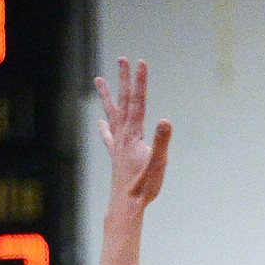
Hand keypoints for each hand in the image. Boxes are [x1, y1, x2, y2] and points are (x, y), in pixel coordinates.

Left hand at [95, 58, 170, 204]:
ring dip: (107, 96)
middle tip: (122, 59)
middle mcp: (123, 136)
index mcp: (133, 135)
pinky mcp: (116, 156)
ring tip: (98, 79)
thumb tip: (165, 120)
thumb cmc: (144, 186)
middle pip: (123, 102)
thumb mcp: (158, 164)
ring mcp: (118, 145)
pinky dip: (104, 127)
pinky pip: (108, 136)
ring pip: (111, 114)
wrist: (126, 204)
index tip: (141, 62)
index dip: (140, 82)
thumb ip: (162, 141)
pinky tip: (100, 123)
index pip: (138, 102)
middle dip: (124, 80)